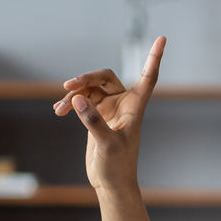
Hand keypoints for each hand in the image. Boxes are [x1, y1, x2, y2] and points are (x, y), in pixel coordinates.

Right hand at [53, 36, 165, 194]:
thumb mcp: (106, 144)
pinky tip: (58, 111)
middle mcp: (123, 105)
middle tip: (68, 86)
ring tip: (59, 108)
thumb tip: (77, 98)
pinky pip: (81, 100)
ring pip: (89, 88)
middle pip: (105, 77)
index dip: (154, 58)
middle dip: (86, 78)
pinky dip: (70, 103)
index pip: (147, 77)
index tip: (162, 38)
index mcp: (134, 108)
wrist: (111, 183)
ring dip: (73, 93)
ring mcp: (108, 109)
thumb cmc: (117, 166)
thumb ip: (92, 121)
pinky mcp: (95, 116)